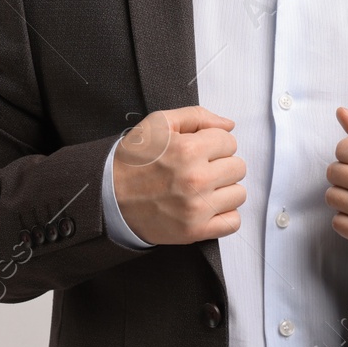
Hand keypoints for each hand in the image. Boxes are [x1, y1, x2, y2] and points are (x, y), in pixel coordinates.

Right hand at [112, 106, 244, 244]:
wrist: (109, 196)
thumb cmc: (134, 160)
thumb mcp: (159, 123)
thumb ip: (197, 116)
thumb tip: (229, 125)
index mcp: (188, 149)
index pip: (230, 141)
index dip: (214, 143)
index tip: (199, 150)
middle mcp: (195, 179)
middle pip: (238, 167)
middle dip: (221, 164)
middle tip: (200, 169)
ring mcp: (196, 208)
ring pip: (239, 194)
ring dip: (224, 190)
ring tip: (202, 188)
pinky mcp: (194, 231)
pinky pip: (232, 222)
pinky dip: (224, 215)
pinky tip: (207, 207)